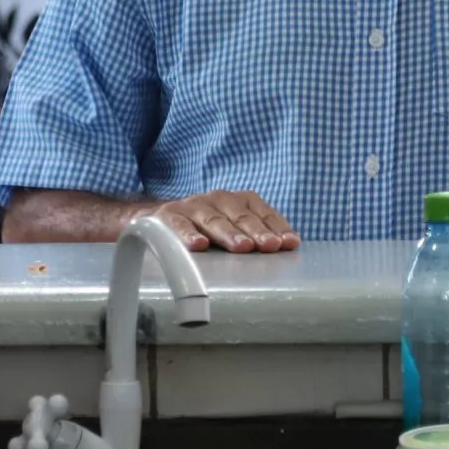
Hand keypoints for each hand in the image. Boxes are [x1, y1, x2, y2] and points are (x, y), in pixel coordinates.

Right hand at [147, 190, 299, 253]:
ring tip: (242, 247)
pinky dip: (189, 234)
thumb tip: (288, 248)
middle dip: (257, 231)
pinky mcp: (169, 217)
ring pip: (214, 220)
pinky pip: (180, 225)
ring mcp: (193, 206)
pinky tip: (199, 245)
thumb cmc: (205, 229)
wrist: (159, 221)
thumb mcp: (232, 228)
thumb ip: (255, 237)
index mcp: (237, 201)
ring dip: (229, 233)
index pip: (261, 212)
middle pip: (241, 216)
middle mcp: (218, 199)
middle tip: (270, 245)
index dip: (277, 227)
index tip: (289, 243)